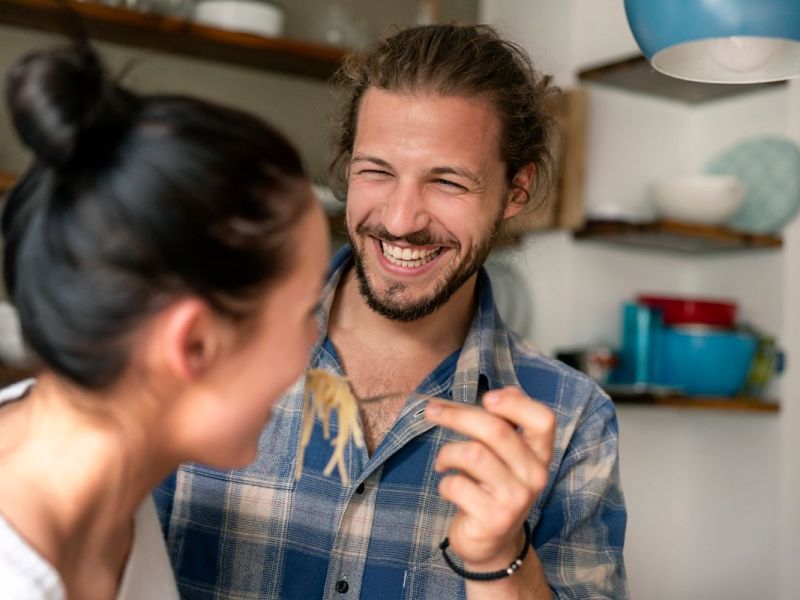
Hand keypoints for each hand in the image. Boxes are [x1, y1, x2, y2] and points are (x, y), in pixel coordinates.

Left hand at [424, 386, 555, 570]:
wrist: (492, 544)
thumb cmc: (493, 489)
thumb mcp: (506, 458)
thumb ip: (507, 425)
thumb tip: (507, 391)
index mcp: (539, 455)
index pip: (543, 420)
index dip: (515, 403)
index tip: (487, 397)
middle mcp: (534, 475)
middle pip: (496, 430)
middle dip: (457, 415)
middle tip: (432, 411)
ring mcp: (516, 499)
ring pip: (472, 453)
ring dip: (446, 453)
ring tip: (442, 462)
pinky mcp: (494, 518)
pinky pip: (457, 483)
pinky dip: (444, 481)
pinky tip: (449, 486)